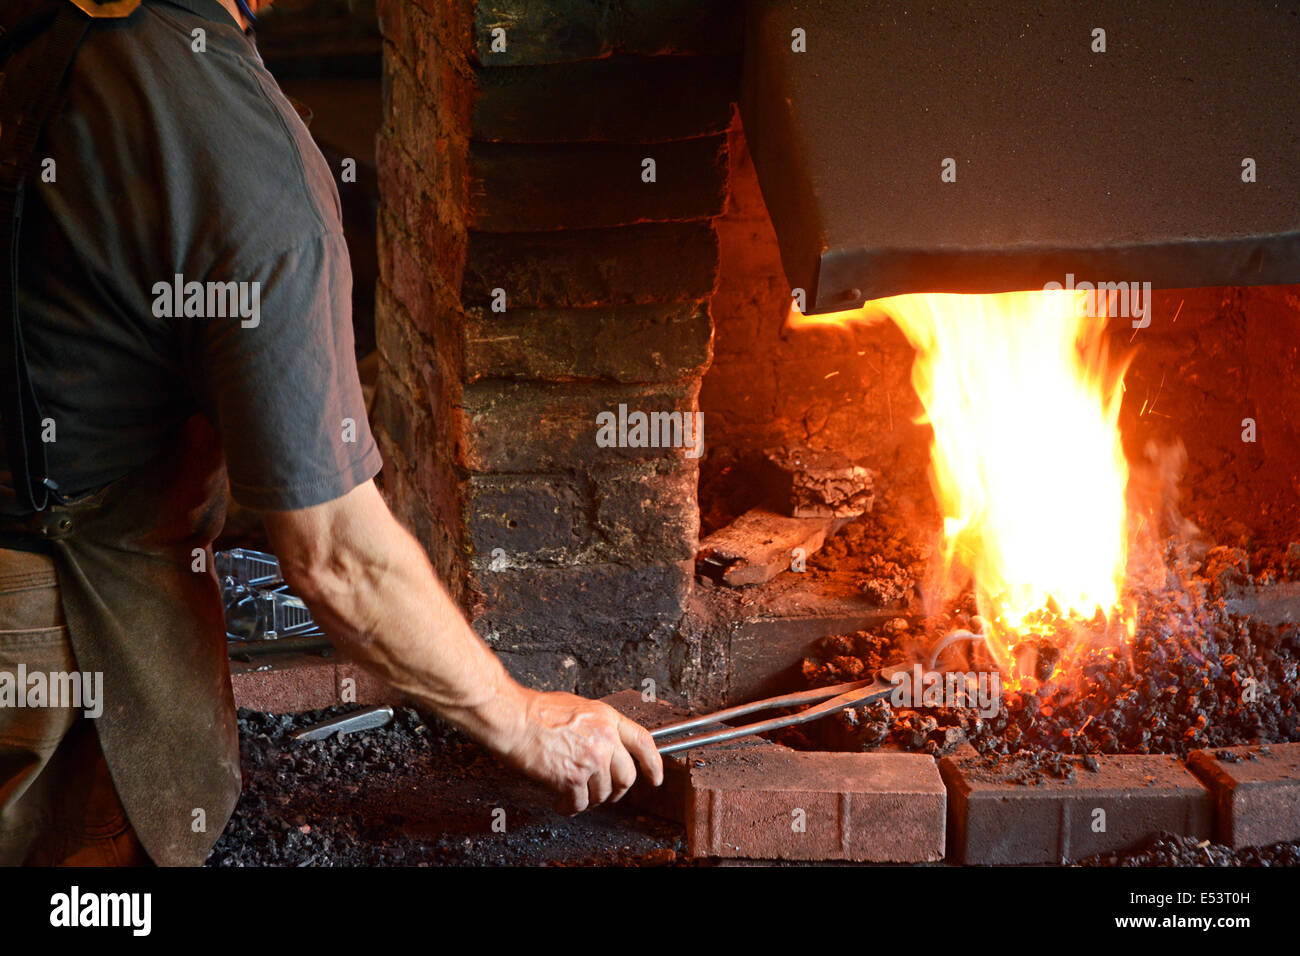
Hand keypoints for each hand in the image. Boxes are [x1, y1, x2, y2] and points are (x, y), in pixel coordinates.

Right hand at [498, 689, 663, 814]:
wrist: (514, 719)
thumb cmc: (537, 711)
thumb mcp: (580, 708)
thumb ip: (598, 726)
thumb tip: (606, 745)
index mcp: (608, 719)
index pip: (643, 743)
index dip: (654, 764)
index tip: (656, 778)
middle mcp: (605, 740)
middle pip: (626, 777)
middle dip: (616, 791)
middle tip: (604, 794)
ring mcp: (591, 759)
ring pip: (602, 794)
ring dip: (588, 799)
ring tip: (573, 795)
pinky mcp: (572, 778)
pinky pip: (578, 803)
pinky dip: (569, 807)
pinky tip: (561, 802)